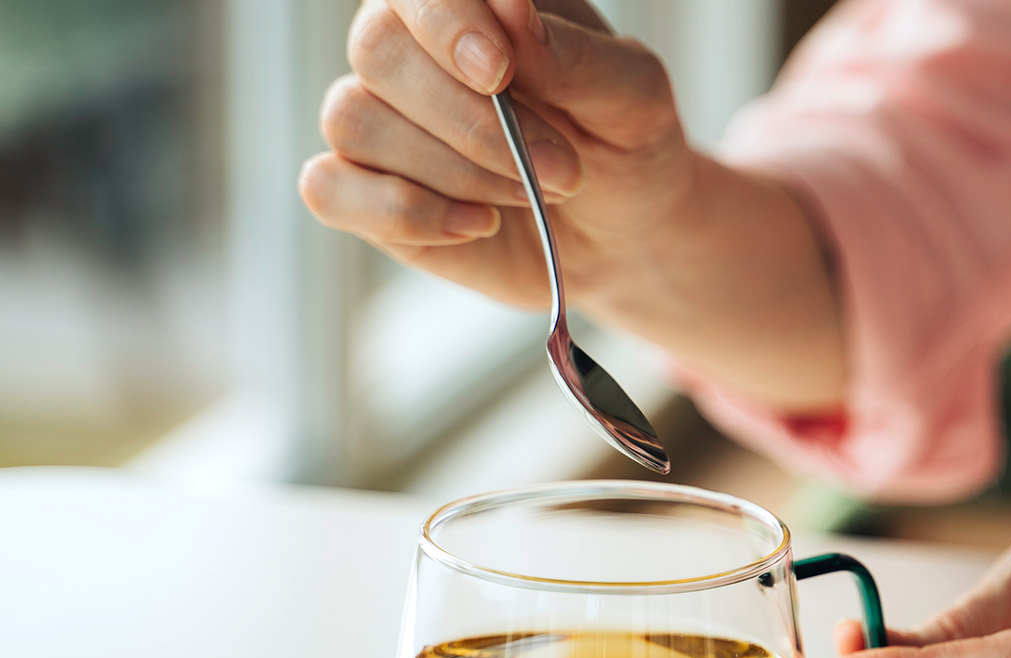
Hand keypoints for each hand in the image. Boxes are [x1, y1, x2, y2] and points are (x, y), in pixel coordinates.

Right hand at [298, 0, 696, 310]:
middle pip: (378, 49)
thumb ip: (575, 55)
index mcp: (471, 4)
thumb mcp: (632, 97)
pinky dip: (405, 213)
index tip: (497, 69)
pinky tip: (478, 225)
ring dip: (456, 170)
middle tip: (561, 169)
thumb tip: (510, 11)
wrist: (623, 233)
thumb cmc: (624, 145)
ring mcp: (378, 119)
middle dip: (472, 121)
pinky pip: (328, 189)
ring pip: (355, 120)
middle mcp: (410, 48)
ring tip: (531, 194)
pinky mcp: (363, 193)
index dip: (445, 20)